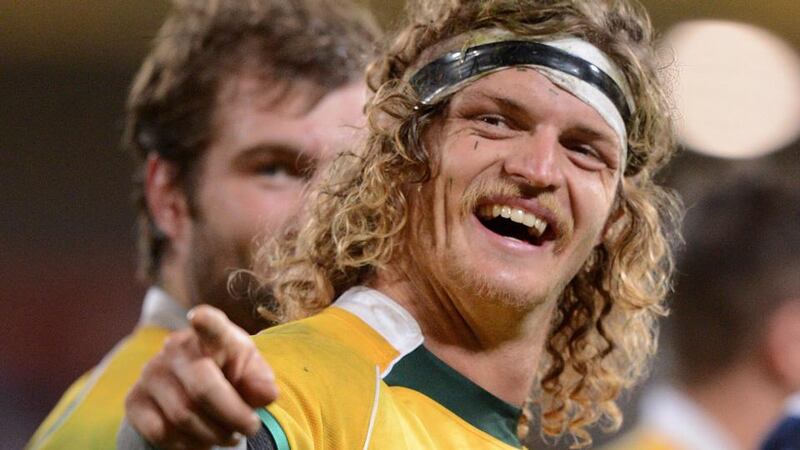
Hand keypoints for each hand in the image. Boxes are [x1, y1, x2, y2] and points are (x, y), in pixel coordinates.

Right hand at [125, 305, 278, 449]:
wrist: (194, 392)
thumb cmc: (231, 376)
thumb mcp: (251, 375)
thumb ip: (260, 382)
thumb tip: (268, 394)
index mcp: (212, 336)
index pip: (211, 326)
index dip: (206, 322)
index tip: (198, 316)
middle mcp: (176, 348)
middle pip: (202, 389)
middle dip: (232, 416)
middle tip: (251, 427)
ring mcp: (151, 373)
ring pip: (183, 416)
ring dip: (214, 434)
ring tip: (228, 433)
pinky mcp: (134, 400)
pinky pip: (161, 432)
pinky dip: (187, 444)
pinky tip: (199, 437)